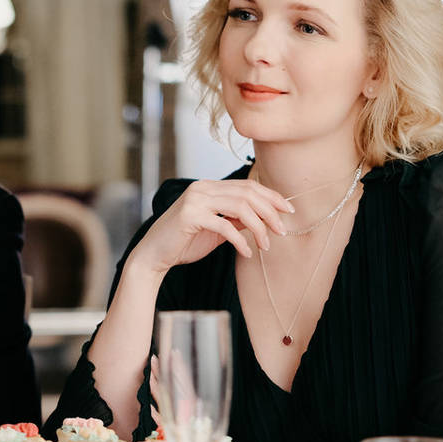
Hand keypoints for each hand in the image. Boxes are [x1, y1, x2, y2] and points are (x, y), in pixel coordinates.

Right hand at [126, 179, 292, 275]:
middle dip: (270, 212)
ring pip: (240, 206)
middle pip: (247, 193)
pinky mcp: (190, 216)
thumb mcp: (217, 229)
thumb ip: (236, 220)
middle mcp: (202, 187)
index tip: (288, 210)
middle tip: (282, 231)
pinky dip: (240, 240)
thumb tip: (264, 218)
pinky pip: (225, 225)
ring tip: (266, 245)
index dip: (271, 197)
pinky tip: (247, 252)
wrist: (154, 255)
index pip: (247, 186)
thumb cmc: (184, 243)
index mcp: (209, 187)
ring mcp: (195, 199)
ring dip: (259, 227)